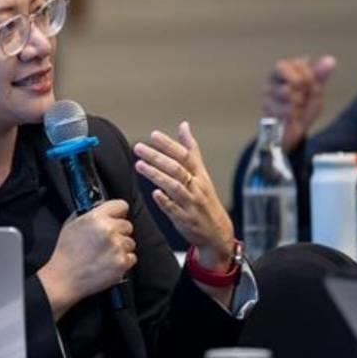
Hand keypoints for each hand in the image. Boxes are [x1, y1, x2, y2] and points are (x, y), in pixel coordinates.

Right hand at [37, 200, 135, 319]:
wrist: (64, 279)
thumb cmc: (66, 253)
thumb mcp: (72, 225)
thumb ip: (89, 214)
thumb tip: (102, 210)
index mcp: (96, 217)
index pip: (121, 205)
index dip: (118, 213)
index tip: (116, 218)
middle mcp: (109, 230)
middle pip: (128, 226)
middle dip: (119, 232)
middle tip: (106, 242)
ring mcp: (117, 247)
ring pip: (130, 243)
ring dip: (121, 248)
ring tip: (105, 255)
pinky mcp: (122, 263)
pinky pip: (132, 258)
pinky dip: (123, 261)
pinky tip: (109, 263)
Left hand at [133, 121, 233, 270]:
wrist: (217, 232)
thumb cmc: (206, 199)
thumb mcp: (202, 172)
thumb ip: (191, 150)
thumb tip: (184, 126)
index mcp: (200, 175)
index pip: (185, 155)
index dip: (169, 144)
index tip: (154, 135)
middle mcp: (196, 187)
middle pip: (177, 168)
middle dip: (157, 157)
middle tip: (139, 148)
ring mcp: (191, 204)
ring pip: (174, 187)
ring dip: (157, 175)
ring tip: (140, 165)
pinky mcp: (185, 220)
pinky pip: (174, 210)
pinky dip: (165, 201)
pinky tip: (154, 194)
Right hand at [262, 55, 336, 150]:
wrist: (293, 132)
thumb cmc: (304, 107)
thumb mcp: (315, 90)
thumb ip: (319, 75)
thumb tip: (330, 59)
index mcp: (286, 68)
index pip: (300, 63)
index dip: (309, 77)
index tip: (310, 87)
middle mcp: (273, 76)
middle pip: (295, 78)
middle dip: (303, 91)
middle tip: (301, 99)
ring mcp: (267, 91)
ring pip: (287, 91)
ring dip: (297, 103)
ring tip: (295, 108)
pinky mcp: (266, 106)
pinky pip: (285, 107)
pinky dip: (292, 114)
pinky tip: (289, 116)